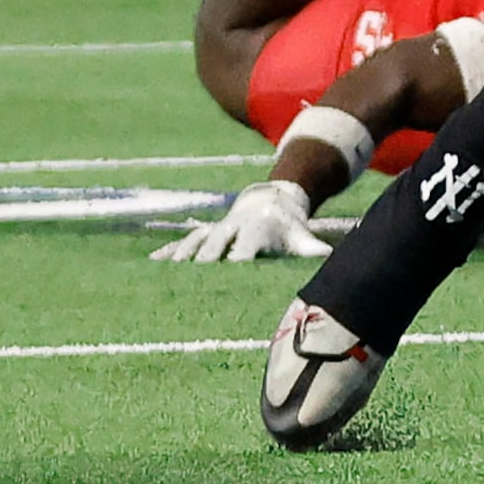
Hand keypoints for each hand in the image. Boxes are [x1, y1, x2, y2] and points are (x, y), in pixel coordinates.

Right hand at [149, 180, 329, 261]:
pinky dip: (169, 251)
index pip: (245, 247)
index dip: (237, 259)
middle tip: (190, 283)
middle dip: (203, 261)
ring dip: (181, 256)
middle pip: (214, 244)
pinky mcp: (205, 231)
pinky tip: (152, 263)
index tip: (231, 275)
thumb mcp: (302, 238)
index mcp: (258, 229)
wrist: (273, 200)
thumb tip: (331, 258)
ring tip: (166, 275)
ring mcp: (217, 228)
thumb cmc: (289, 229)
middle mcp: (233, 226)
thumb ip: (313, 250)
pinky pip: (183, 240)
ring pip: (195, 240)